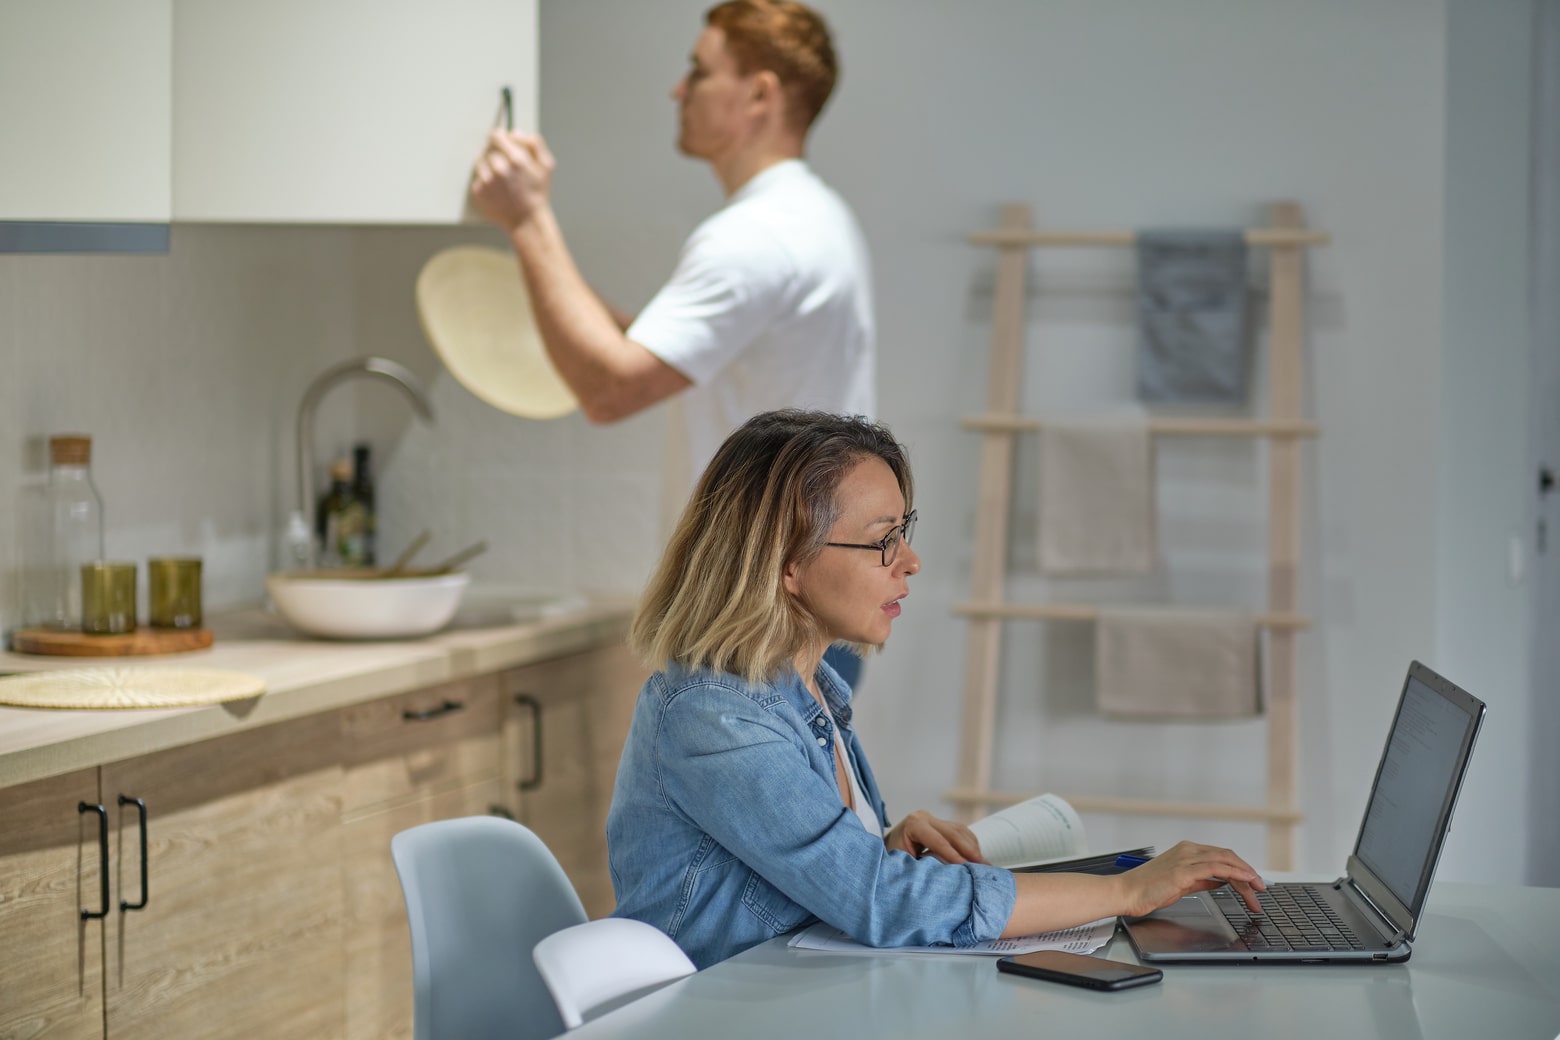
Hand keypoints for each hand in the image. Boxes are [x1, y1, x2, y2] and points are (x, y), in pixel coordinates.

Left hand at [470, 130, 554, 231]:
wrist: (527, 220)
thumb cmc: (538, 193)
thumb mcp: (547, 165)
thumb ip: (534, 143)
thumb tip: (515, 133)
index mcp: (516, 159)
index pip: (496, 135)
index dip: (500, 137)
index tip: (503, 143)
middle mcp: (499, 169)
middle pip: (487, 147)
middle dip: (495, 152)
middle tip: (504, 163)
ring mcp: (487, 181)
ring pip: (480, 161)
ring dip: (488, 164)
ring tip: (501, 176)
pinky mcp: (478, 191)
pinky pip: (477, 177)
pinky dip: (484, 179)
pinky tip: (496, 187)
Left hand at [884, 810, 987, 864]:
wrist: (884, 850)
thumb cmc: (890, 861)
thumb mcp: (901, 864)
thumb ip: (922, 867)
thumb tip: (945, 875)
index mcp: (914, 824)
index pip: (939, 841)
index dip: (954, 856)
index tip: (967, 869)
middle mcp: (925, 817)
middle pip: (954, 833)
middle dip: (971, 852)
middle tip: (985, 867)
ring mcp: (934, 819)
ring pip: (961, 831)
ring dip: (974, 849)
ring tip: (986, 866)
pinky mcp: (941, 824)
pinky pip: (961, 833)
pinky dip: (971, 845)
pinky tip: (978, 858)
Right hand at [1115, 840, 1265, 915]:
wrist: (1127, 893)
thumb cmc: (1148, 890)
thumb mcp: (1181, 883)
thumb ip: (1201, 880)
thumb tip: (1221, 881)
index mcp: (1186, 851)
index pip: (1221, 856)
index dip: (1241, 868)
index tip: (1253, 883)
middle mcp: (1188, 850)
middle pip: (1227, 857)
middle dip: (1248, 872)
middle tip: (1261, 888)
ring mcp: (1186, 858)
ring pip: (1225, 860)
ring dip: (1246, 875)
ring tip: (1257, 889)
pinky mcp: (1184, 870)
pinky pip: (1217, 868)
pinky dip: (1235, 873)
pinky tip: (1246, 881)